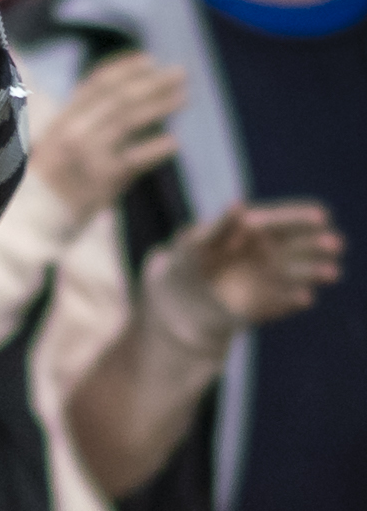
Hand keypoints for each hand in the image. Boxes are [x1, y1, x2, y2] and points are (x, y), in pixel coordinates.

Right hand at [30, 54, 185, 224]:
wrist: (30, 224)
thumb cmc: (46, 186)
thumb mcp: (53, 146)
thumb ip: (80, 124)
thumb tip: (121, 102)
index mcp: (61, 121)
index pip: (96, 85)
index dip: (125, 70)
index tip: (149, 60)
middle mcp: (73, 133)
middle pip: (119, 98)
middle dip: (151, 82)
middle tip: (179, 73)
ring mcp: (87, 156)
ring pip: (129, 121)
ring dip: (159, 106)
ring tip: (182, 97)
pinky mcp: (100, 182)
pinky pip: (134, 160)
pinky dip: (155, 150)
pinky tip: (173, 144)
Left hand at [168, 201, 341, 328]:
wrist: (176, 302)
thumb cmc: (186, 263)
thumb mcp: (195, 242)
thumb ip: (219, 227)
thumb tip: (239, 205)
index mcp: (255, 231)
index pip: (284, 221)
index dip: (302, 219)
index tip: (321, 217)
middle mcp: (267, 253)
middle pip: (298, 246)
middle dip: (317, 245)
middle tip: (334, 244)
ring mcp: (268, 279)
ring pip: (297, 274)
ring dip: (314, 273)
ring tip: (331, 272)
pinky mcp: (263, 305)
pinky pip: (281, 303)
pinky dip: (292, 301)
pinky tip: (305, 299)